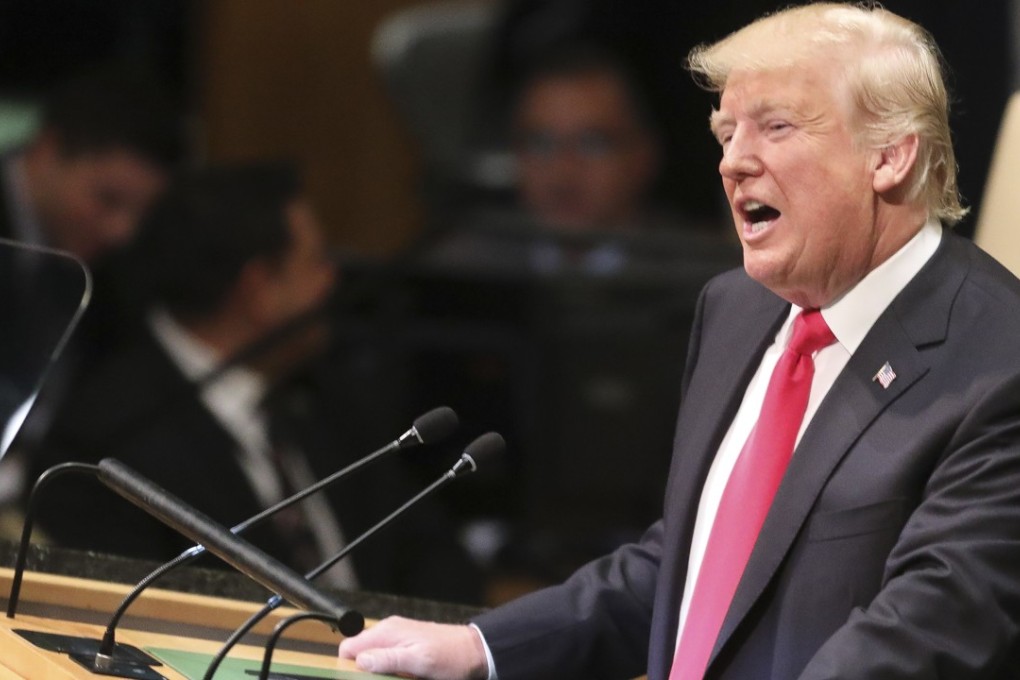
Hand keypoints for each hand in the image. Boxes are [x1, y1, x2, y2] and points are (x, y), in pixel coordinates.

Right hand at [338, 616, 488, 679]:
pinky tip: (402, 677)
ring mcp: (397, 639)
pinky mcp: (405, 647)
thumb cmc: (451, 656)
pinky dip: (389, 671)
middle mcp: (389, 632)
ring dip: (378, 673)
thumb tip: (360, 660)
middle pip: (359, 655)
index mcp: (388, 632)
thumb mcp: (418, 661)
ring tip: (396, 679)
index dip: (349, 667)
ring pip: (373, 659)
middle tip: (387, 679)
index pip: (349, 647)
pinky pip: (387, 660)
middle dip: (364, 671)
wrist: (475, 651)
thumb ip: (388, 658)